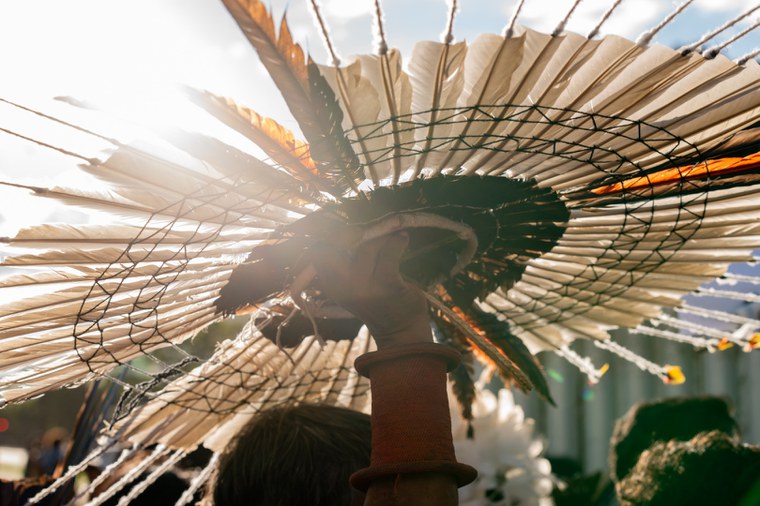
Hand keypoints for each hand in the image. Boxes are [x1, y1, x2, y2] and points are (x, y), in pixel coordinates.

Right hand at [309, 230, 431, 347]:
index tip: (349, 232)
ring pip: (368, 246)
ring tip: (392, 238)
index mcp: (331, 284)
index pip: (317, 252)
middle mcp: (342, 286)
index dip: (330, 236)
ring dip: (383, 239)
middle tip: (366, 231)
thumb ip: (346, 260)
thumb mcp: (353, 284)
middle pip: (336, 245)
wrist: (400, 331)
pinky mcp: (386, 285)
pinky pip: (390, 252)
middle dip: (350, 233)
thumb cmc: (377, 301)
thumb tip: (354, 223)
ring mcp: (364, 287)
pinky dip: (398, 242)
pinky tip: (402, 239)